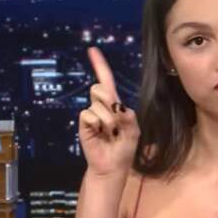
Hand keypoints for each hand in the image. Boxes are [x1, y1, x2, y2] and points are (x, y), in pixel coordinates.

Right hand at [78, 47, 139, 175]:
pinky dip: (97, 125)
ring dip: (108, 120)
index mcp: (115, 105)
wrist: (112, 166)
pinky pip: (89, 115)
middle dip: (110, 101)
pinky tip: (100, 135)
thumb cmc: (124, 149)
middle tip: (116, 122)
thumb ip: (129, 116)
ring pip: (97, 103)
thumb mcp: (134, 131)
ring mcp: (92, 114)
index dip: (100, 66)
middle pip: (101, 88)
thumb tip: (117, 107)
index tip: (92, 50)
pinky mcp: (84, 123)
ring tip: (110, 133)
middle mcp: (101, 106)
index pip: (107, 81)